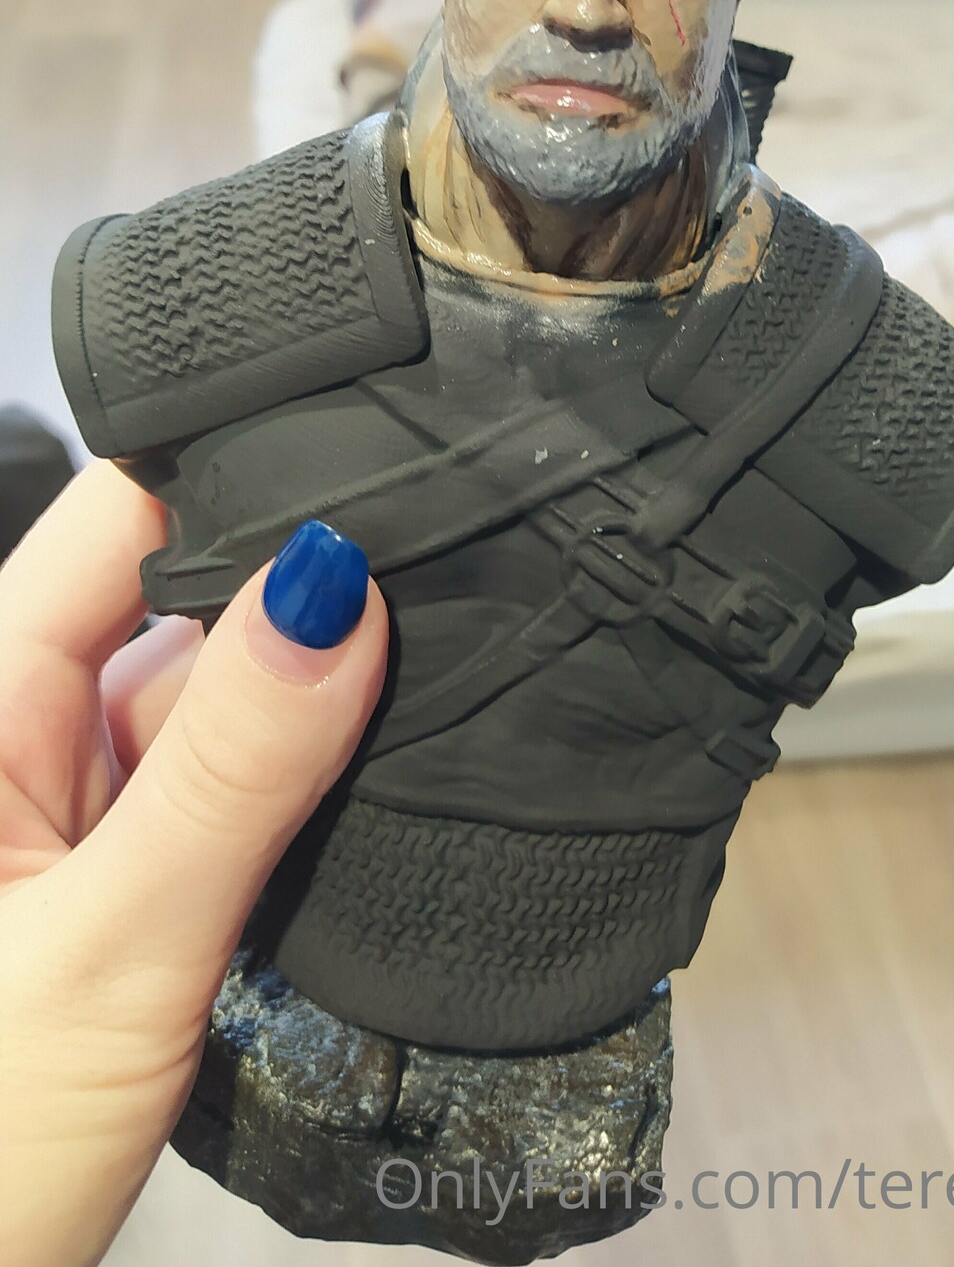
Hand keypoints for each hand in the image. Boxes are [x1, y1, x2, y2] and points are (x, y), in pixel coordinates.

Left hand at [0, 462, 386, 1266]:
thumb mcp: (111, 954)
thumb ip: (228, 774)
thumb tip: (336, 593)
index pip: (117, 517)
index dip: (242, 475)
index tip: (384, 478)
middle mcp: (21, 731)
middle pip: (183, 598)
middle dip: (302, 599)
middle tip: (436, 615)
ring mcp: (75, 804)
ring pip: (217, 696)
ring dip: (307, 707)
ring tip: (420, 710)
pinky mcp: (124, 873)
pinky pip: (225, 785)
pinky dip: (298, 786)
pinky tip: (369, 793)